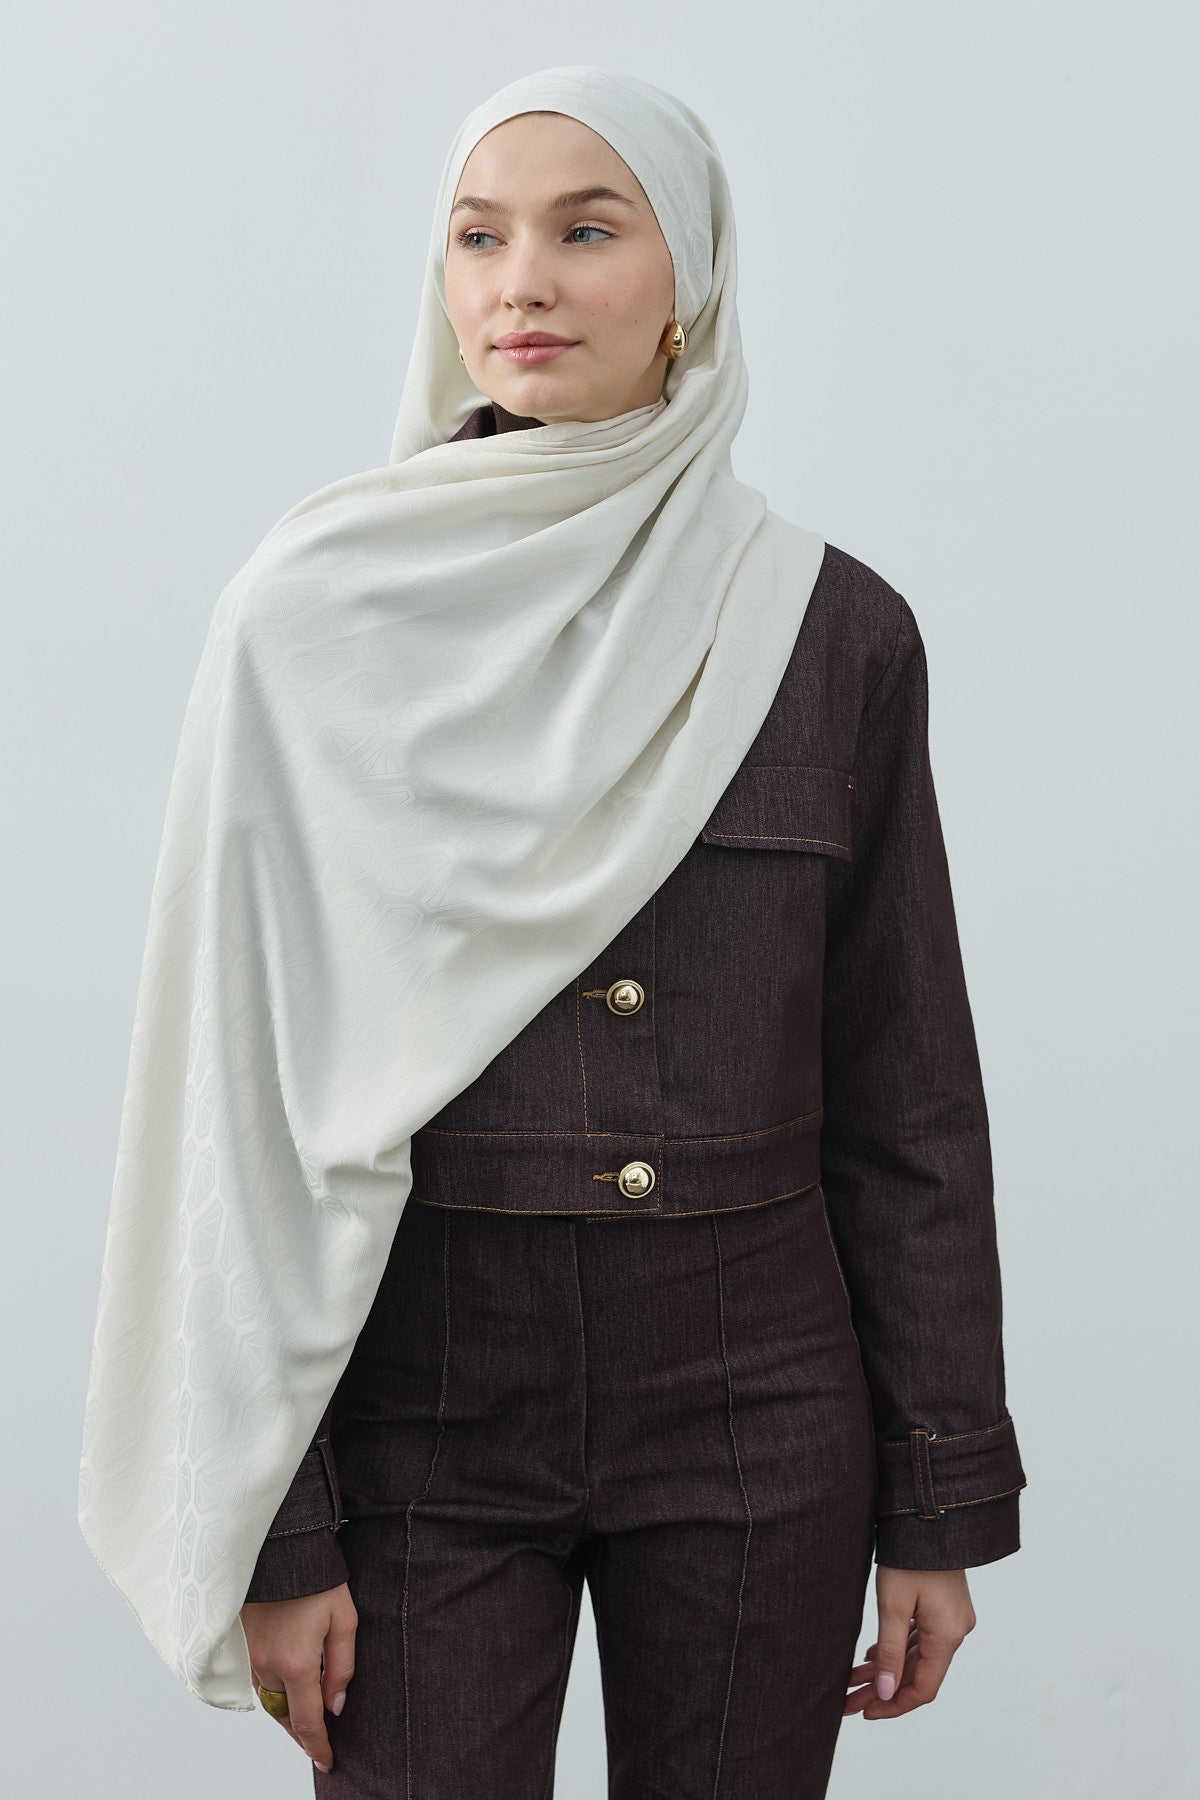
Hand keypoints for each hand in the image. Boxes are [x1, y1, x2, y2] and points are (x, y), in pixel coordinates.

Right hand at [241, 1582, 357, 1773]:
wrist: (280, 1546)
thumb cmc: (317, 1578)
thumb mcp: (344, 1619)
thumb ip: (342, 1667)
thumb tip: (336, 1706)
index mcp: (296, 1663)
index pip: (307, 1721)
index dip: (318, 1746)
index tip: (329, 1761)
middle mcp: (268, 1666)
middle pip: (284, 1718)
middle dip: (302, 1736)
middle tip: (320, 1747)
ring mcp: (251, 1657)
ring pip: (270, 1702)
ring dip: (287, 1715)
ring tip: (308, 1722)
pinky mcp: (243, 1645)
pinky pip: (259, 1684)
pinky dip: (274, 1696)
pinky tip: (288, 1693)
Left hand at [843, 1566, 975, 1719]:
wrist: (926, 1514)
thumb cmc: (909, 1556)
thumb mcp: (892, 1605)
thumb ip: (891, 1652)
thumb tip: (886, 1694)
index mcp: (948, 1636)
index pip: (923, 1688)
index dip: (894, 1705)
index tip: (866, 1712)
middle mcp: (955, 1632)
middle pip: (918, 1674)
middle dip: (883, 1689)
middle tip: (848, 1700)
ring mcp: (951, 1619)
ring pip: (917, 1657)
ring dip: (887, 1669)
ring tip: (852, 1679)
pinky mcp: (944, 1607)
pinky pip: (920, 1639)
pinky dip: (898, 1649)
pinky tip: (873, 1655)